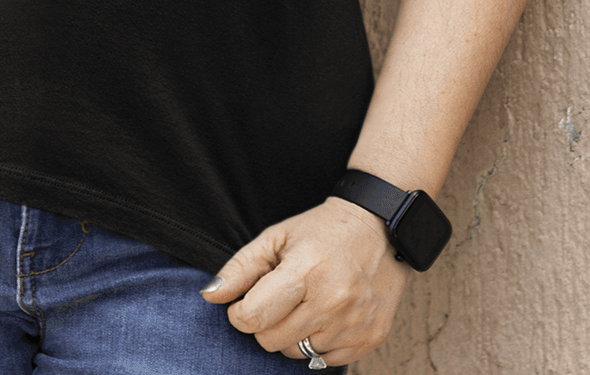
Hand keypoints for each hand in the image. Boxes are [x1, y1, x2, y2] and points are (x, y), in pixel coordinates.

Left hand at [200, 198, 408, 364]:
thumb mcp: (277, 237)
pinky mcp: (370, 338)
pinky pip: (326, 360)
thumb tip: (209, 295)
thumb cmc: (321, 231)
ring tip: (304, 303)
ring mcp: (354, 323)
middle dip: (264, 323)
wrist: (379, 228)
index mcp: (305, 272)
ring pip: (297, 354)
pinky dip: (318, 342)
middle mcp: (332, 302)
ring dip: (292, 333)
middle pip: (271, 341)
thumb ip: (240, 268)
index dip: (239, 313)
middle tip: (276, 299)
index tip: (244, 302)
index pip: (254, 317)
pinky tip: (325, 314)